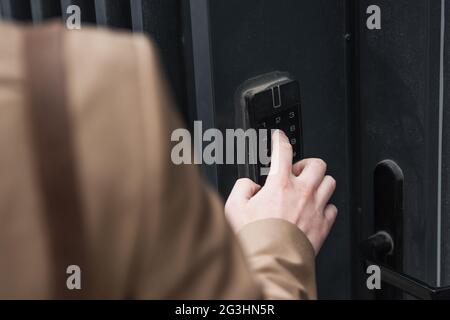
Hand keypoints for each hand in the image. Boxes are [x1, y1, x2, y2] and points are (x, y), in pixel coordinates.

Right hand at [225, 130, 336, 254]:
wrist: (272, 264)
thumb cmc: (254, 239)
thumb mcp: (234, 208)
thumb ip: (242, 188)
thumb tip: (250, 185)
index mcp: (280, 184)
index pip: (283, 151)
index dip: (280, 139)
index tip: (279, 137)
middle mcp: (302, 193)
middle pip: (317, 164)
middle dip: (307, 164)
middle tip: (296, 172)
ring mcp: (315, 208)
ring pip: (330, 183)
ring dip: (319, 182)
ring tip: (308, 189)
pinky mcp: (323, 225)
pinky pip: (333, 208)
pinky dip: (325, 206)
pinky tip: (314, 211)